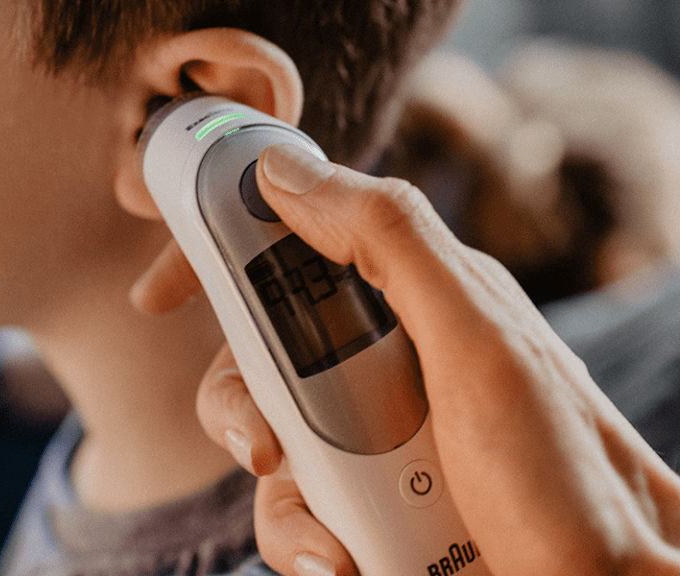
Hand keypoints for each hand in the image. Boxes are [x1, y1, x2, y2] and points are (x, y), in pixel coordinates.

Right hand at [196, 143, 679, 575]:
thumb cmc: (567, 473)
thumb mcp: (476, 340)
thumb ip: (387, 241)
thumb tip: (287, 170)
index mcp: (412, 298)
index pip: (297, 247)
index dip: (222, 256)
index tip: (161, 289)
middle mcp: (387, 361)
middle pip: (262, 353)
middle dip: (238, 400)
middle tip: (266, 442)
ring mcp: (375, 435)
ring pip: (268, 439)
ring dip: (280, 496)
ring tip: (330, 540)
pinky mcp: (367, 501)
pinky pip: (295, 511)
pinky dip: (300, 542)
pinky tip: (338, 564)